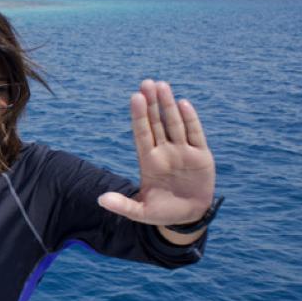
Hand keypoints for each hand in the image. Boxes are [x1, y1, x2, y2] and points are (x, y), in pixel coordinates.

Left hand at [98, 79, 215, 226]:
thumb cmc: (161, 212)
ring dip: (168, 105)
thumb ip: (123, 204)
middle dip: (152, 104)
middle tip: (147, 83)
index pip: (142, 133)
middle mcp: (164, 152)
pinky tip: (183, 104)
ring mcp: (182, 152)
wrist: (187, 217)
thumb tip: (101, 200)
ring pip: (175, 123)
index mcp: (149, 161)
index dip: (139, 116)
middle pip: (157, 123)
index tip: (135, 98)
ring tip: (162, 86)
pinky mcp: (200, 155)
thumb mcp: (140, 212)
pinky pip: (195, 134)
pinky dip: (190, 120)